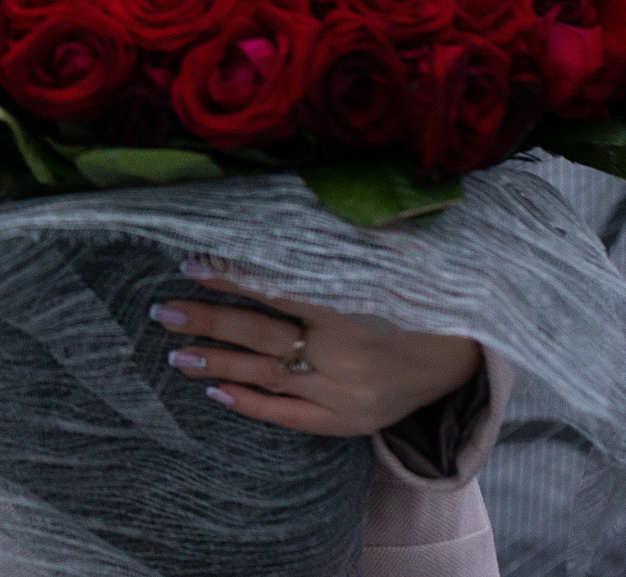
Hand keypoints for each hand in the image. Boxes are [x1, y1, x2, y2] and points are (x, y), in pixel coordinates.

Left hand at [151, 266, 482, 438]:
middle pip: (264, 337)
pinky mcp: (349, 422)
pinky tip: (216, 393)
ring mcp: (346, 394)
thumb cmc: (413, 296)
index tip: (192, 265)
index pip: (279, 290)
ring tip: (175, 354)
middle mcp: (346, 355)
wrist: (461, 353)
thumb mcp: (382, 259)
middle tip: (163, 312)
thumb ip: (332, 241)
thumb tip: (276, 204)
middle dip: (210, 322)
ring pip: (269, 377)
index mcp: (356, 307)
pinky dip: (252, 406)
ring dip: (219, 364)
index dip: (233, 278)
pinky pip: (291, 418)